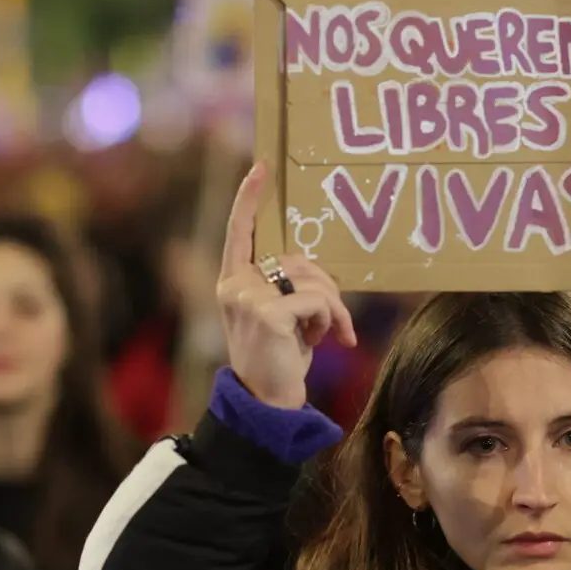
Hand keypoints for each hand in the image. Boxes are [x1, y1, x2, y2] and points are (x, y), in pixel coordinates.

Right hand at [217, 162, 356, 408]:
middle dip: (327, 287)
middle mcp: (235, 285)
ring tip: (330, 335)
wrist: (267, 402)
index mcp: (233, 281)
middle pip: (297, 260)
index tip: (262, 167)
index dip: (249, 198)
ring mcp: (247, 297)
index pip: (239, 232)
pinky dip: (332, 320)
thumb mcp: (279, 317)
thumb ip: (285, 287)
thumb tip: (318, 274)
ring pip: (312, 279)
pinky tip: (326, 342)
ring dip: (333, 308)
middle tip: (337, 322)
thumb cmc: (279, 360)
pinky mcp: (267, 312)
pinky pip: (318, 299)